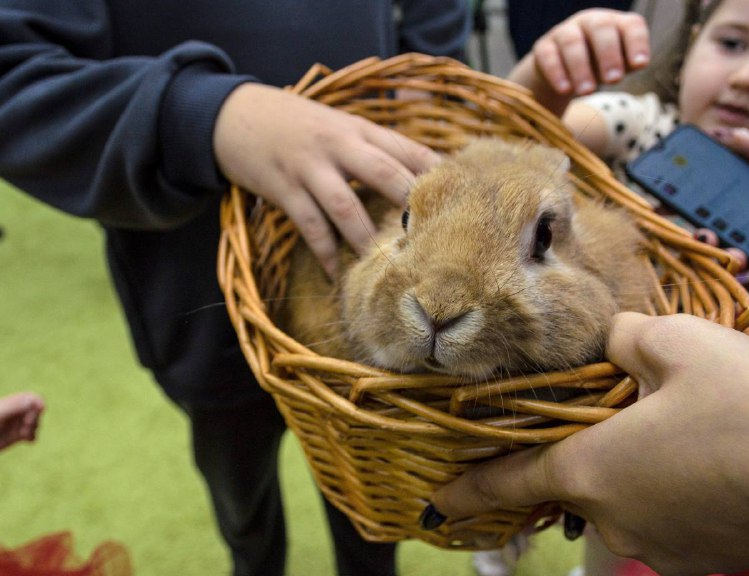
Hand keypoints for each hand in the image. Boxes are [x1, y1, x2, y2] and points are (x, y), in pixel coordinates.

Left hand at [0, 392, 44, 450]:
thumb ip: (13, 406)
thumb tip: (32, 400)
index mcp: (10, 403)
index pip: (30, 397)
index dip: (37, 402)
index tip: (40, 409)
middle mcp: (15, 412)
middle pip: (35, 410)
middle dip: (35, 417)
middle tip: (26, 425)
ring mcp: (16, 424)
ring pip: (35, 422)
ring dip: (34, 427)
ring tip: (24, 434)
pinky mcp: (17, 436)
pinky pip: (31, 434)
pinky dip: (32, 436)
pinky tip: (28, 440)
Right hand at [213, 82, 439, 276]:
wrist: (234, 115)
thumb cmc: (296, 124)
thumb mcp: (338, 125)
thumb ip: (373, 146)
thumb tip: (420, 175)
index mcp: (357, 128)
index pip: (406, 147)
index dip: (435, 172)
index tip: (460, 198)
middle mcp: (337, 144)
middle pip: (384, 172)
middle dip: (410, 203)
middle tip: (433, 236)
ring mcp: (309, 167)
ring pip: (345, 204)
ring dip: (367, 236)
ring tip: (386, 264)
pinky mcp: (283, 188)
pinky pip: (309, 225)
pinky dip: (325, 252)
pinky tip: (337, 274)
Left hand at [427, 313, 748, 574]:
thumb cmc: (748, 401)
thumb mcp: (673, 344)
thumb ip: (620, 341)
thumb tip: (609, 344)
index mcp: (593, 470)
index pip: (509, 481)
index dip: (469, 491)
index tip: (438, 503)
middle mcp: (619, 520)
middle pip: (574, 484)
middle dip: (581, 453)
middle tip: (614, 416)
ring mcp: (666, 548)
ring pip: (626, 502)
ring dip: (632, 471)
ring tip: (675, 433)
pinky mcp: (710, 559)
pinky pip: (669, 518)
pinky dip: (671, 490)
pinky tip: (706, 459)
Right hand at [508, 9, 649, 115]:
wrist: (560, 75)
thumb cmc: (596, 68)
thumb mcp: (615, 67)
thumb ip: (628, 65)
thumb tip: (638, 63)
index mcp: (615, 24)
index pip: (631, 25)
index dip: (637, 43)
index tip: (640, 65)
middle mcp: (590, 21)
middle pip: (601, 27)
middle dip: (609, 54)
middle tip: (613, 80)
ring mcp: (564, 32)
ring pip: (572, 42)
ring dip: (581, 67)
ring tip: (587, 92)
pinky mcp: (543, 48)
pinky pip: (548, 56)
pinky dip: (557, 73)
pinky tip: (565, 90)